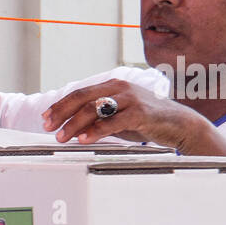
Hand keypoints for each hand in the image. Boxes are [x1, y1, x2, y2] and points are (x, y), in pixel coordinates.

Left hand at [42, 78, 225, 155]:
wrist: (179, 124)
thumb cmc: (146, 120)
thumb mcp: (117, 116)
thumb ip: (97, 117)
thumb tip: (70, 127)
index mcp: (112, 85)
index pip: (80, 93)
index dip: (60, 105)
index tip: (46, 117)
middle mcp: (120, 88)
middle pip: (82, 98)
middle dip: (61, 113)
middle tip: (48, 127)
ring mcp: (130, 98)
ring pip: (94, 109)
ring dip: (74, 124)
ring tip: (61, 137)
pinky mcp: (140, 113)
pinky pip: (112, 121)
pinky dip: (95, 131)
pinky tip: (83, 139)